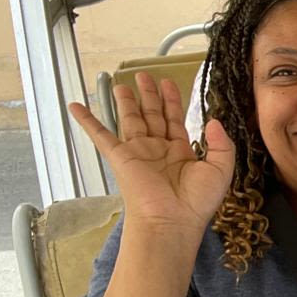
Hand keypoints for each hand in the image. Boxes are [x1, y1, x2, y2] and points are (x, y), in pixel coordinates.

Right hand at [69, 71, 234, 234]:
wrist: (172, 221)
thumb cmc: (196, 201)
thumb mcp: (220, 169)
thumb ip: (221, 143)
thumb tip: (213, 121)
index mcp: (180, 153)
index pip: (174, 120)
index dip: (172, 100)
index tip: (169, 83)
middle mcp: (158, 150)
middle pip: (151, 114)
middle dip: (149, 95)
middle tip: (145, 76)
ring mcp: (138, 152)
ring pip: (130, 119)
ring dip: (126, 101)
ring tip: (121, 84)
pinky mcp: (120, 158)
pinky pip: (100, 135)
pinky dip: (87, 120)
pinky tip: (75, 105)